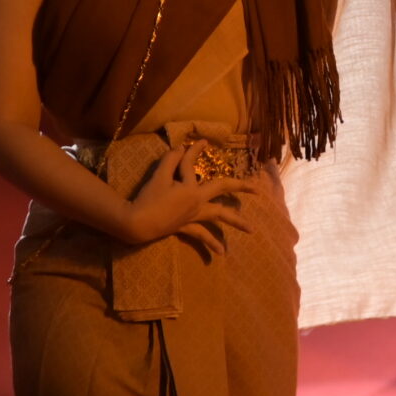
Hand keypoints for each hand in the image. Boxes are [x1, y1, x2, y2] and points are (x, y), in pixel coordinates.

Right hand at [118, 141, 258, 255]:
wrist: (138, 223)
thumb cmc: (148, 199)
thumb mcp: (158, 176)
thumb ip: (170, 160)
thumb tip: (180, 147)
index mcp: (191, 187)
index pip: (192, 164)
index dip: (195, 150)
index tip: (201, 141)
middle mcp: (198, 201)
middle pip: (223, 189)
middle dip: (241, 187)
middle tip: (258, 191)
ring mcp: (193, 215)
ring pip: (219, 216)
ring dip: (237, 222)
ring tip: (252, 229)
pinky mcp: (185, 227)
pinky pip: (202, 236)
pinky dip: (212, 244)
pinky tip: (222, 253)